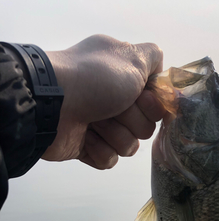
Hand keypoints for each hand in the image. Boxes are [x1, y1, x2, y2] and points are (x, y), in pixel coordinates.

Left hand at [43, 35, 164, 168]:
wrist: (52, 103)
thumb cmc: (93, 79)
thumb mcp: (131, 57)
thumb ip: (153, 56)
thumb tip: (159, 69)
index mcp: (123, 80)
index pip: (155, 104)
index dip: (152, 105)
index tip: (140, 98)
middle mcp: (113, 101)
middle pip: (145, 127)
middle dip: (131, 120)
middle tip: (112, 108)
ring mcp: (100, 126)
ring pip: (129, 146)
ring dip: (114, 134)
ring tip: (94, 122)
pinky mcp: (87, 148)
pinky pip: (110, 159)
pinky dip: (99, 150)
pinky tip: (86, 137)